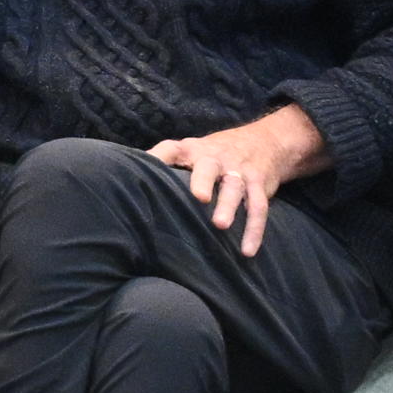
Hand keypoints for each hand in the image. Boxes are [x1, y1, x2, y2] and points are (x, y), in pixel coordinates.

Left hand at [149, 105, 323, 257]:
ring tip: (220, 226)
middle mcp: (215, 158)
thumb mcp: (190, 151)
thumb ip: (165, 166)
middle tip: (198, 198)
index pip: (170, 150)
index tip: (143, 172)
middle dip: (202, 181)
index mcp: (192, 150)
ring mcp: (239, 171)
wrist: (265, 141)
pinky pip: (259, 207)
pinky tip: (247, 251)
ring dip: (228, 206)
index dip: (157, 158)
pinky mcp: (259, 185)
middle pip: (208, 166)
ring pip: (235, 187)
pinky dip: (255, 230)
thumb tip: (127, 187)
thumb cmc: (214, 154)